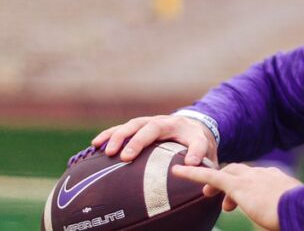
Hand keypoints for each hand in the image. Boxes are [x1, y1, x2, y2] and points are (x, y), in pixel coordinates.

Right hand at [91, 115, 216, 165]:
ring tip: (108, 151)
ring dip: (120, 136)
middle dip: (139, 142)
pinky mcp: (140, 125)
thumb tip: (199, 182)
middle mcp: (169, 122)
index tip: (190, 164)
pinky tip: (96, 143)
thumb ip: (205, 165)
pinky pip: (122, 128)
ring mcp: (152, 122)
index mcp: (192, 132)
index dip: (194, 151)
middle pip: (155, 128)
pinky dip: (109, 134)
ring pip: (135, 125)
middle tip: (127, 158)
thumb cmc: (197, 144)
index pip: (196, 141)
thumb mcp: (207, 154)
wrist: (191, 125)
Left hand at [172, 162, 301, 230]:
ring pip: (227, 173)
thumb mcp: (292, 214)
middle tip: (224, 200)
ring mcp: (251, 178)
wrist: (302, 208)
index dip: (250, 186)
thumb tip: (284, 221)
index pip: (260, 178)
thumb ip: (283, 214)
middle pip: (242, 172)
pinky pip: (211, 177)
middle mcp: (264, 174)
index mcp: (278, 181)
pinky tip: (178, 171)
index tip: (248, 196)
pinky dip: (193, 174)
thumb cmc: (302, 215)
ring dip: (215, 182)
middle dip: (231, 182)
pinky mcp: (238, 185)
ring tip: (205, 195)